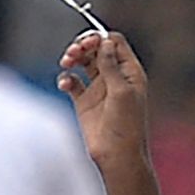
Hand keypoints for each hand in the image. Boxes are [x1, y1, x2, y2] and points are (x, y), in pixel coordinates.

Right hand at [59, 29, 151, 172]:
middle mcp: (114, 76)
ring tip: (66, 63)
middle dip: (82, 46)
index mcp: (129, 71)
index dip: (100, 38)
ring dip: (72, 57)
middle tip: (74, 53)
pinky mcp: (84, 101)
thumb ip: (111, 66)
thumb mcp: (122, 92)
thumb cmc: (127, 126)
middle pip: (96, 48)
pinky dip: (65, 78)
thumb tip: (104, 42)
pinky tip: (65, 84)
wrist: (118, 156)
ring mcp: (98, 88)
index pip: (114, 43)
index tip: (88, 44)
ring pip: (82, 62)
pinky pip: (72, 82)